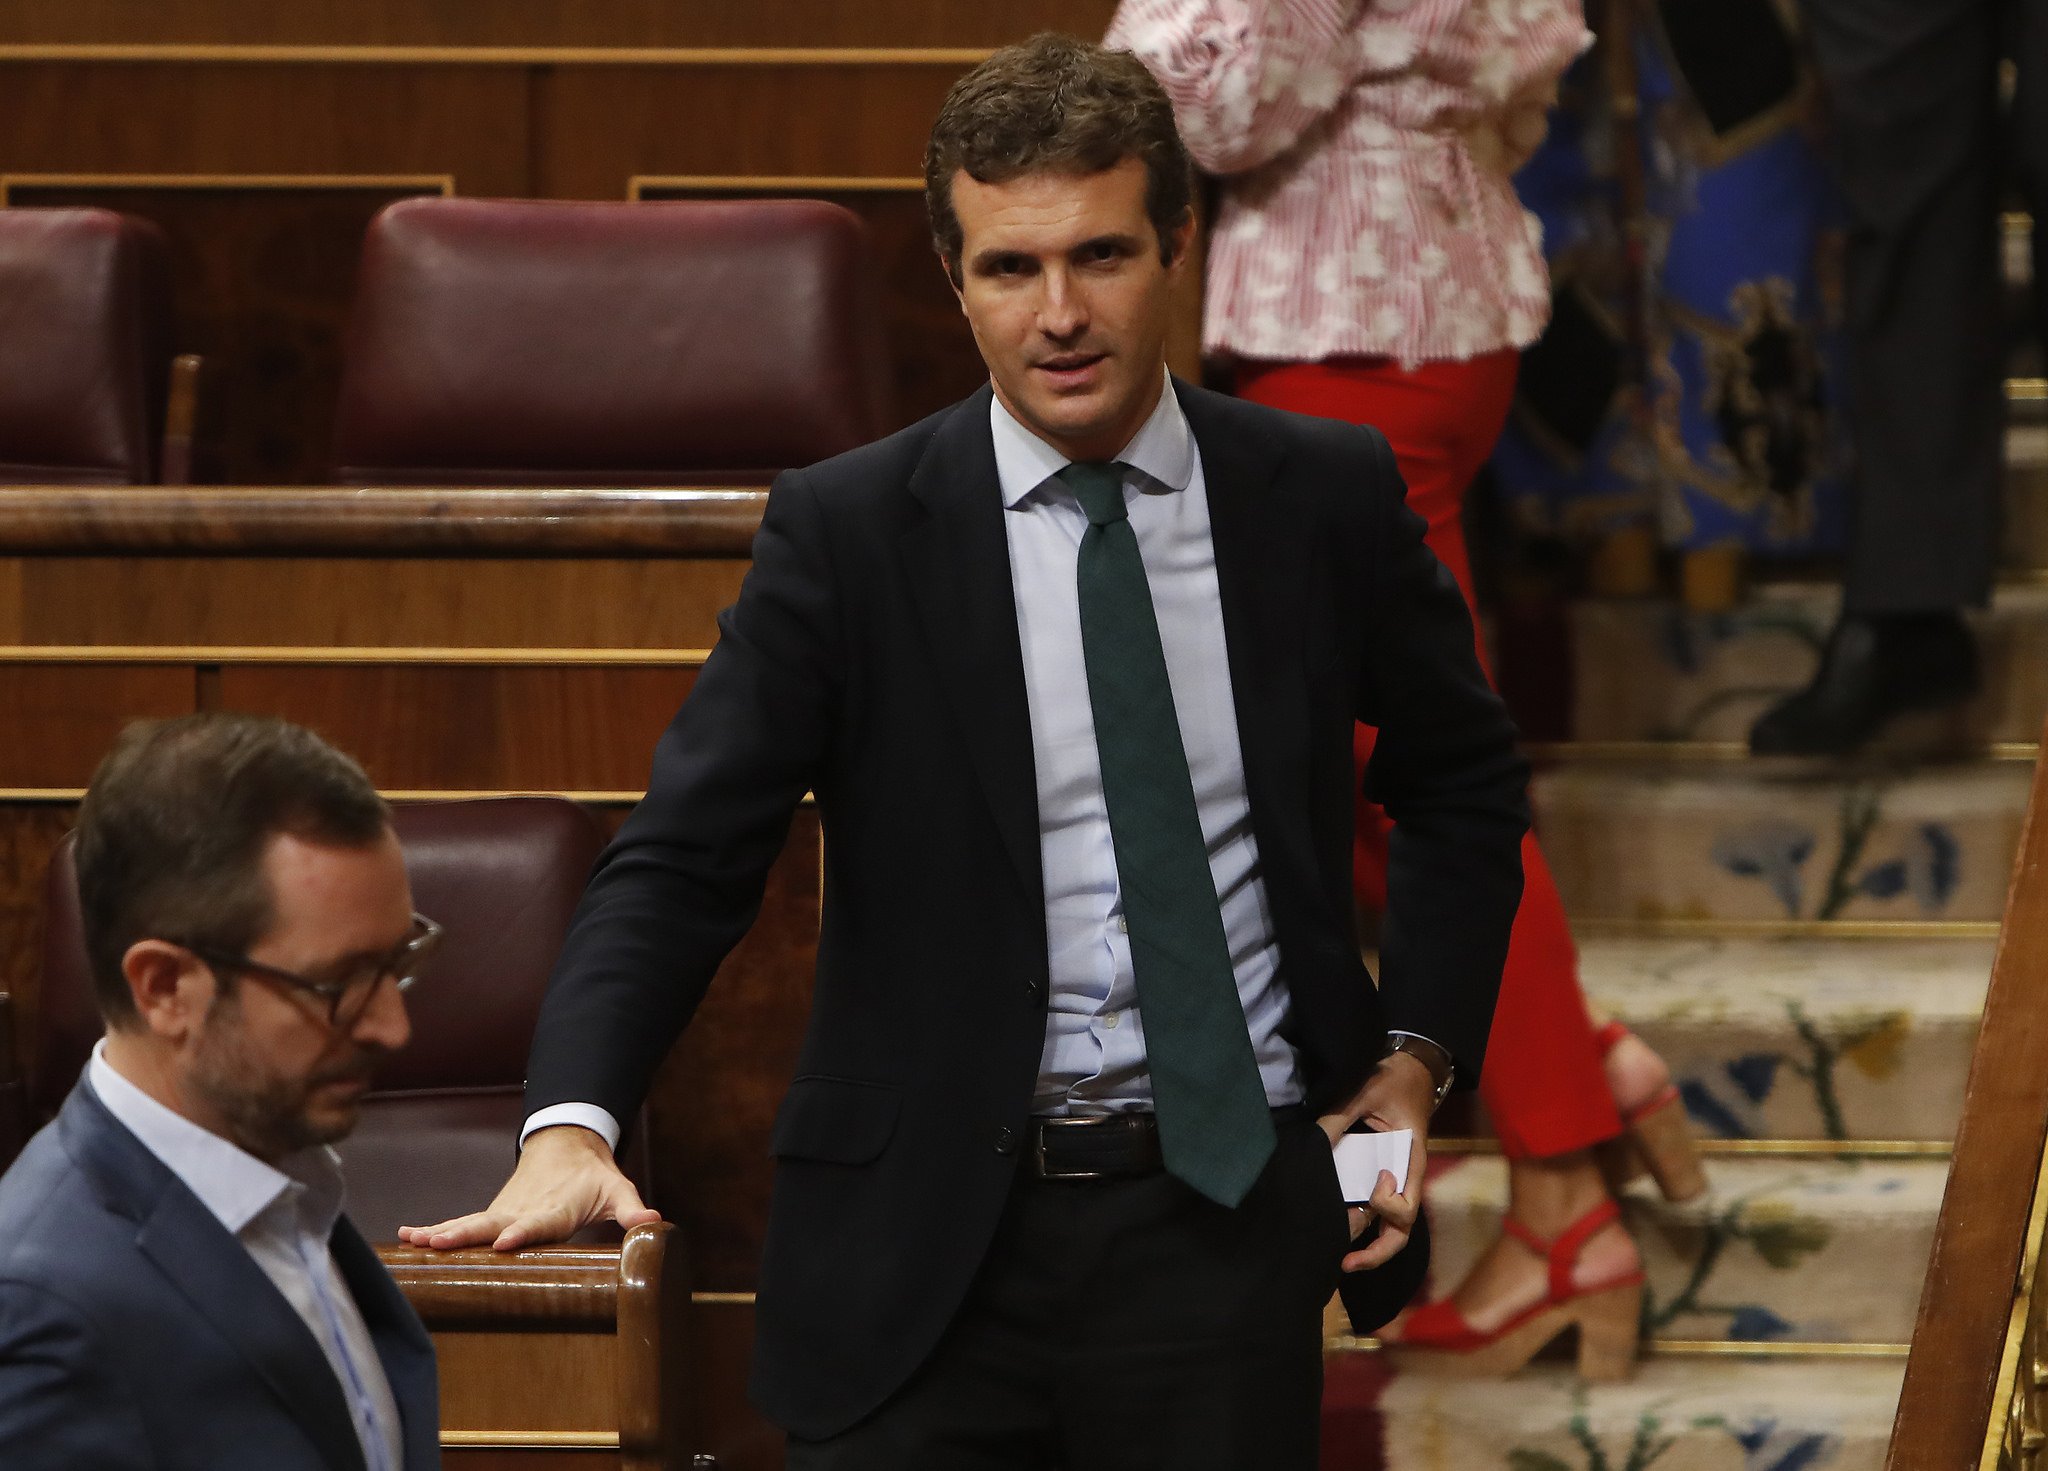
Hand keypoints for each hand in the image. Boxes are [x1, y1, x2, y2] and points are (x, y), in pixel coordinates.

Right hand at [396, 1124, 660, 1251]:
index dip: (522, 1232)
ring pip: (470, 1223)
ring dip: (443, 1232)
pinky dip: (435, 1230)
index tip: (503, 1241)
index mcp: (555, 1209)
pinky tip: (406, 1239)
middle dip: (467, 1235)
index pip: (538, 1223)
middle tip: (440, 1243)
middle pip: (492, 1224)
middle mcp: (523, 1211)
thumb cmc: (594, 1176)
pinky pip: (461, 1224)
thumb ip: (633, 1209)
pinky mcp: (492, 1215)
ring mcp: (503, 1212)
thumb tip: (655, 1224)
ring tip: (415, 1241)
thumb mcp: (619, 1189)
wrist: (567, 1144)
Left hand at [1316, 1049, 1434, 1272]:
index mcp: (1409, 1160)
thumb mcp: (1366, 1091)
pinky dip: (1361, 1224)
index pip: (1406, 1206)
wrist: (1411, 1067)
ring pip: (1390, 1227)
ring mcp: (1393, 1180)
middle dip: (1377, 1253)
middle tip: (1345, 1263)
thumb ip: (1340, 1115)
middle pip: (1401, 1230)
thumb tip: (1313, 1139)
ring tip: (1340, 1259)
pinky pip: (1375, 1209)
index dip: (1388, 1203)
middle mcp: (1403, 1178)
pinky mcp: (1380, 1175)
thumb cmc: (1395, 1079)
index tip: (1376, 1179)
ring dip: (1369, 1246)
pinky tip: (1337, 1227)